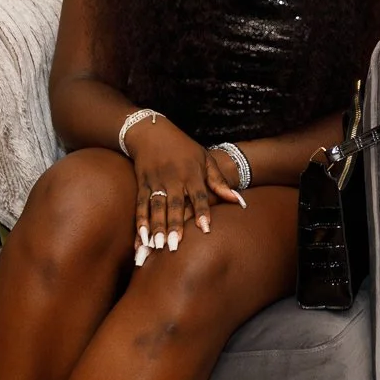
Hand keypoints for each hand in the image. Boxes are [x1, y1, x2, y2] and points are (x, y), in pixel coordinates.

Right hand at [125, 116, 244, 266]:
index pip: (199, 195)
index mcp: (192, 173)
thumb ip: (220, 182)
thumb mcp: (205, 160)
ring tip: (157, 247)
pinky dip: (140, 221)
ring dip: (156, 227)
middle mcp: (173, 178)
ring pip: (156, 207)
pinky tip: (141, 239)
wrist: (152, 132)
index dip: (202, 211)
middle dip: (174, 225)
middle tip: (175, 246)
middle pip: (175, 204)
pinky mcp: (142, 184)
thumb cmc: (184, 148)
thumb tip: (239, 201)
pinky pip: (141, 205)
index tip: (205, 229)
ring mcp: (156, 181)